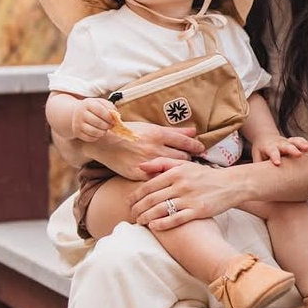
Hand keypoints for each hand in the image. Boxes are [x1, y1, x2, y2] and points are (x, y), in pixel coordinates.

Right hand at [60, 124, 205, 179]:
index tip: (201, 149)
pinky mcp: (138, 174)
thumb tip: (194, 132)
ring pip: (171, 170)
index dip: (196, 146)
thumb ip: (174, 132)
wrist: (105, 142)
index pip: (185, 142)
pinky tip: (168, 180)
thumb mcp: (152, 127)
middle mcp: (154, 148)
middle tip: (192, 161)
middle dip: (188, 159)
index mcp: (158, 134)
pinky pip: (157, 180)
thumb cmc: (130, 132)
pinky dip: (164, 180)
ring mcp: (146, 162)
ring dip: (178, 171)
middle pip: (182, 157)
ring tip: (182, 172)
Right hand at [72, 98, 116, 140]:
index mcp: (87, 103)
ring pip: (94, 132)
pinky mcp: (77, 132)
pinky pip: (90, 138)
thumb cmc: (92, 108)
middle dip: (107, 126)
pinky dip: (97, 137)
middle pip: (97, 122)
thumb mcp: (100, 103)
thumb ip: (109, 106)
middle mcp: (80, 113)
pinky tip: (99, 133)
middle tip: (111, 126)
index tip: (114, 120)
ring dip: (103, 132)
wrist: (77, 113)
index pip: (100, 110)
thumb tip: (116, 115)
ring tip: (105, 130)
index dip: (109, 117)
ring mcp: (77, 123)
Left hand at [128, 159, 241, 229]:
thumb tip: (140, 166)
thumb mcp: (184, 164)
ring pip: (161, 210)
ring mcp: (190, 198)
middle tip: (131, 214)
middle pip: (152, 199)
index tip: (128, 202)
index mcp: (176, 172)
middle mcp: (181, 185)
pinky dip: (162, 224)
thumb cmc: (205, 175)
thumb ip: (162, 163)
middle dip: (138, 208)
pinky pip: (176, 219)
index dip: (135, 195)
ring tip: (139, 222)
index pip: (148, 185)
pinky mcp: (198, 210)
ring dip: (146, 217)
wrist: (231, 184)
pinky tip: (154, 226)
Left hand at [252, 134, 307, 165]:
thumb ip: (259, 168)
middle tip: (298, 155)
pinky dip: (304, 143)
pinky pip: (298, 140)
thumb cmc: (260, 152)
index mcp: (268, 148)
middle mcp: (278, 144)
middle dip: (292, 150)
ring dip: (301, 144)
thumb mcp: (257, 158)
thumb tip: (260, 183)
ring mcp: (286, 142)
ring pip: (293, 141)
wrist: (264, 138)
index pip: (271, 152)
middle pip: (285, 145)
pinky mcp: (292, 142)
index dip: (275, 157)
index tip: (278, 163)